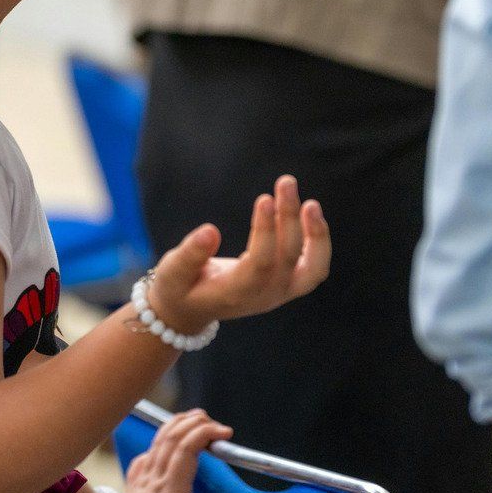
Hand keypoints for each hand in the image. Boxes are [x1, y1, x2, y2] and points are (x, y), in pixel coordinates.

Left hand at [123, 409, 231, 492]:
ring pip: (161, 440)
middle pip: (174, 437)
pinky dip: (160, 444)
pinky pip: (147, 455)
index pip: (187, 449)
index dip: (205, 434)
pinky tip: (163, 447)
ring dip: (179, 425)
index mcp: (170, 490)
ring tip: (195, 419)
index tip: (224, 433)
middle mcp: (156, 477)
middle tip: (215, 423)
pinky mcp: (133, 483)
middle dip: (196, 423)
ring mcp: (143, 477)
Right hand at [147, 176, 329, 334]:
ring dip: (316, 235)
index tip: (265, 198)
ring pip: (312, 269)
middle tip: (285, 182)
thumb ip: (189, 255)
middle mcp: (263, 297)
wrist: (191, 310)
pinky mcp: (287, 286)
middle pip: (287, 258)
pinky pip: (314, 268)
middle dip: (289, 217)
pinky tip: (309, 213)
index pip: (260, 263)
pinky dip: (318, 243)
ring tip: (311, 203)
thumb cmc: (179, 287)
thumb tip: (209, 231)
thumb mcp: (172, 272)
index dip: (266, 231)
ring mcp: (279, 294)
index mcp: (235, 293)